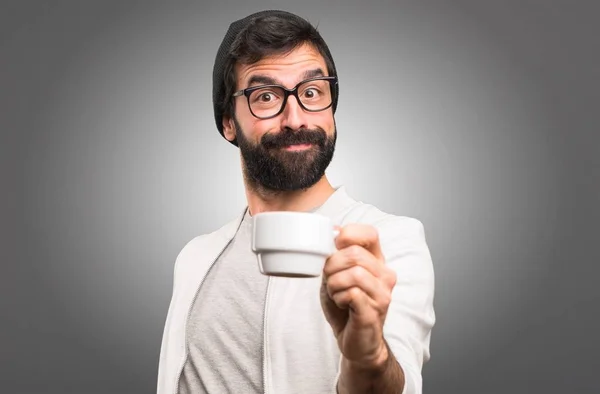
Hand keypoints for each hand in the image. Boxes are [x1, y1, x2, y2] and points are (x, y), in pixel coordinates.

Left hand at [320, 223, 396, 368]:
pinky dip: (339, 298)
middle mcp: (385, 274)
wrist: (355, 341)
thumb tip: (331, 231)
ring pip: (353, 273)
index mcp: (376, 261)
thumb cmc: (345, 307)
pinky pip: (352, 293)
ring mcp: (383, 292)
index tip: (334, 249)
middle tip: (330, 281)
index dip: (348, 235)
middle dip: (332, 266)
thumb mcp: (336, 275)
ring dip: (334, 284)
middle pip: (354, 253)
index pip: (369, 233)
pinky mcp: (376, 309)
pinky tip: (342, 304)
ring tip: (336, 294)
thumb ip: (335, 255)